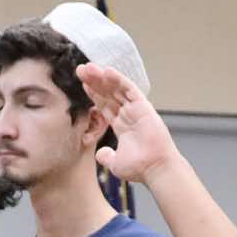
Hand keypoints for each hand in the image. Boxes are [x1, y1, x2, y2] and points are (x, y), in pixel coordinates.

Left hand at [80, 64, 180, 184]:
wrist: (155, 169)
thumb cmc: (140, 168)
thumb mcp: (116, 163)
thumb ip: (106, 156)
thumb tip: (100, 154)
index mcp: (122, 125)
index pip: (105, 105)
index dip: (94, 94)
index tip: (82, 84)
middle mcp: (129, 114)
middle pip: (109, 93)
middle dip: (95, 81)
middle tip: (81, 69)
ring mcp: (136, 109)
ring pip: (117, 88)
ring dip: (103, 77)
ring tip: (88, 67)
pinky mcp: (143, 107)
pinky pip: (130, 89)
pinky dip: (119, 80)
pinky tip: (107, 71)